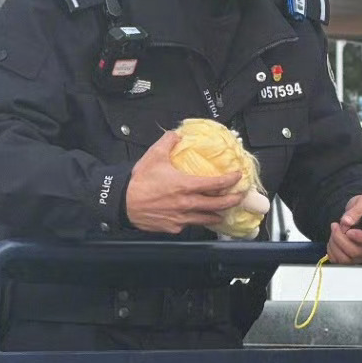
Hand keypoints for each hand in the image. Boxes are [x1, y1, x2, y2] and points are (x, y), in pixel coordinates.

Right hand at [125, 130, 244, 233]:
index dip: (230, 181)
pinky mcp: (173, 227)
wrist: (122, 203)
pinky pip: (189, 225)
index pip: (215, 184)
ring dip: (218, 214)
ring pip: (206, 219)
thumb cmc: (138, 182)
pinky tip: (199, 218)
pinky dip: (197, 221)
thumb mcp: (154, 156)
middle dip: (232, 201)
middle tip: (239, 197)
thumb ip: (168, 142)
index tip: (238, 177)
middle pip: (217, 205)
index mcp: (185, 185)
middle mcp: (187, 203)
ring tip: (224, 212)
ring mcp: (181, 218)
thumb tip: (177, 135)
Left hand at [327, 194, 361, 264]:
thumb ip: (356, 210)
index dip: (361, 237)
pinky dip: (331, 250)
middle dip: (340, 238)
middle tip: (335, 226)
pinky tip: (333, 240)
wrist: (358, 216)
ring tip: (334, 232)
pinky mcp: (353, 260)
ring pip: (345, 259)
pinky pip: (338, 261)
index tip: (349, 231)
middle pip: (356, 251)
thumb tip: (347, 221)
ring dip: (334, 244)